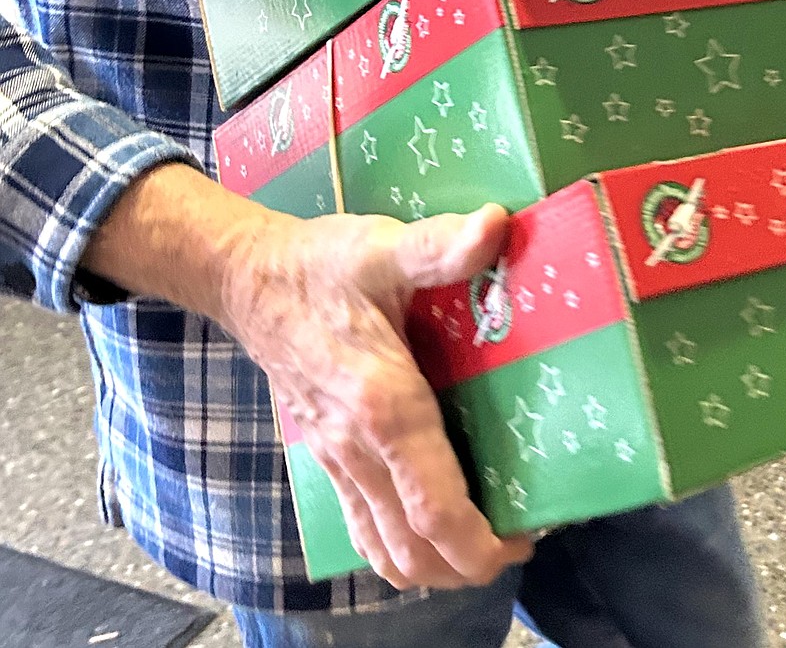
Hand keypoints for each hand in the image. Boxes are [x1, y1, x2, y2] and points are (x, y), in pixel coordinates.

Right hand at [218, 202, 533, 590]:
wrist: (249, 280)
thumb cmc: (321, 265)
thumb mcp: (383, 246)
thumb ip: (440, 245)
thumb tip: (498, 225)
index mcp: (383, 406)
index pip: (434, 509)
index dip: (484, 541)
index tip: (532, 532)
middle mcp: (358, 447)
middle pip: (415, 549)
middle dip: (472, 562)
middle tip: (522, 536)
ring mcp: (337, 460)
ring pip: (387, 552)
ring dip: (438, 564)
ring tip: (486, 541)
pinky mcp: (327, 457)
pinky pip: (363, 530)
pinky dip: (401, 548)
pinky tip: (430, 528)